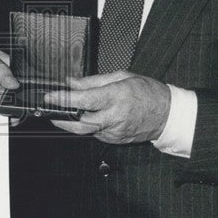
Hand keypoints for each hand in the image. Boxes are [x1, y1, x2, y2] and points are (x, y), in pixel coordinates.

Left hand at [44, 71, 170, 142]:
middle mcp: (114, 117)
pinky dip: (88, 126)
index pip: (83, 100)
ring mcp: (115, 132)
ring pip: (85, 131)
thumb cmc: (147, 92)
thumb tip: (72, 82)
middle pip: (79, 123)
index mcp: (116, 97)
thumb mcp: (121, 77)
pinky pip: (95, 134)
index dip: (64, 99)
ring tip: (65, 113)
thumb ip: (93, 81)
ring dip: (73, 123)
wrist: (168, 114)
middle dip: (61, 118)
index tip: (50, 97)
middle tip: (49, 111)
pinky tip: (88, 118)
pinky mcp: (115, 140)